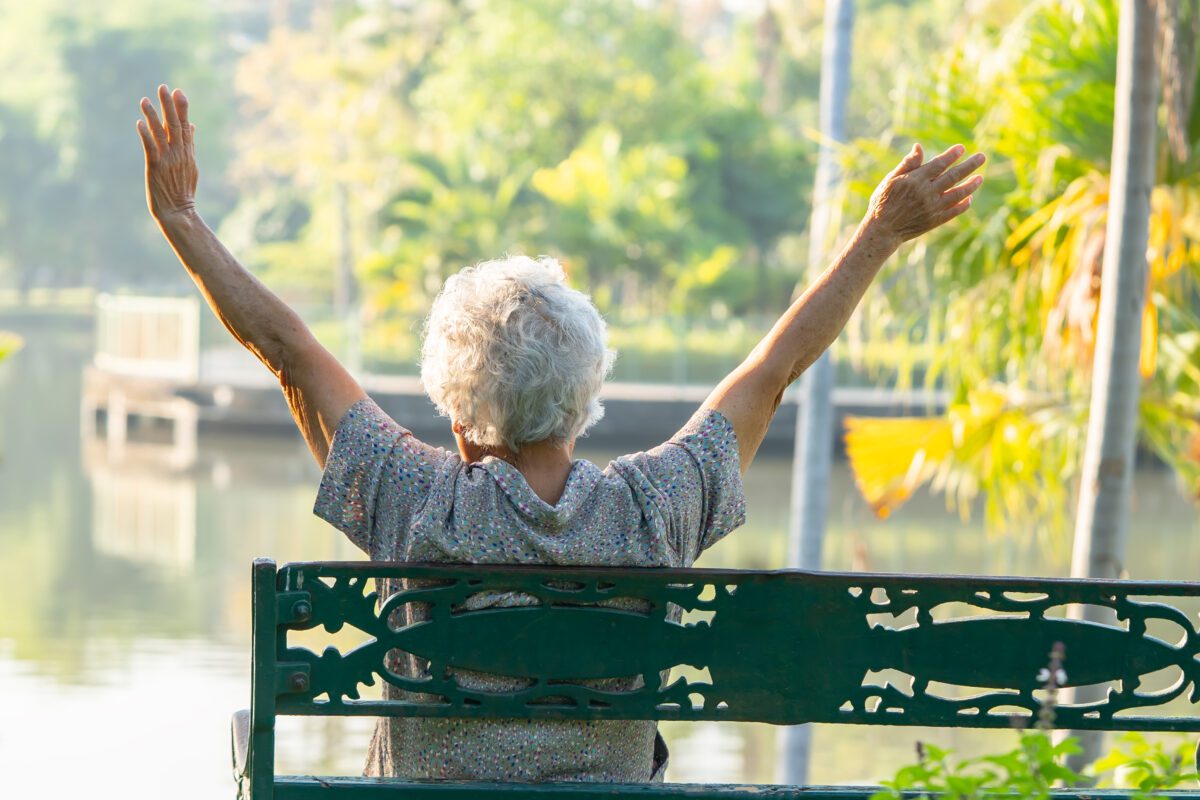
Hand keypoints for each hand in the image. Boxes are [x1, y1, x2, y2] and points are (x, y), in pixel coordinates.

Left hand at [137, 84, 197, 221]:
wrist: (178, 212)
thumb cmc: (183, 190)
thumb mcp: (191, 165)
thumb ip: (190, 144)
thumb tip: (192, 125)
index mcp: (187, 152)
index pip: (185, 126)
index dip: (182, 108)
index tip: (178, 91)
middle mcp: (179, 154)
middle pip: (174, 125)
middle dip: (169, 106)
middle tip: (163, 87)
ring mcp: (168, 160)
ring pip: (160, 134)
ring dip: (153, 116)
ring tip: (144, 100)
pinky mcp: (156, 168)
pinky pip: (150, 148)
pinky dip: (146, 135)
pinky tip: (139, 123)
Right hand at [865, 143, 985, 242]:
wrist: (882, 230)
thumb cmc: (883, 202)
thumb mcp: (891, 180)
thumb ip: (908, 164)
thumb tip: (918, 146)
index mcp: (915, 180)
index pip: (939, 164)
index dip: (952, 155)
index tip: (962, 148)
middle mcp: (927, 193)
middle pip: (953, 176)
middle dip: (970, 165)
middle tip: (982, 156)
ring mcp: (932, 207)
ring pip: (958, 193)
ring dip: (971, 185)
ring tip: (980, 178)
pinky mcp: (935, 221)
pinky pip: (954, 211)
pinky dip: (964, 204)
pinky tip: (970, 198)